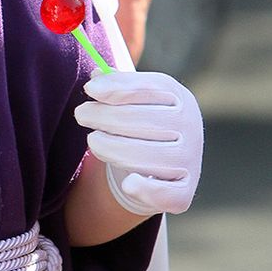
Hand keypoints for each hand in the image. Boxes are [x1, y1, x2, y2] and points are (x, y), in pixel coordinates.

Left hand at [74, 71, 201, 215]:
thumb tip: (96, 77)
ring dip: (113, 148)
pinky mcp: (184, 191)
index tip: (90, 89)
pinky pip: (166, 193)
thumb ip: (117, 86)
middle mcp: (191, 127)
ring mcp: (190, 160)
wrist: (163, 166)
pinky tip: (128, 182)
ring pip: (148, 155)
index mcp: (180, 98)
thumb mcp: (135, 99)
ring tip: (93, 140)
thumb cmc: (144, 123)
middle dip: (106, 116)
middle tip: (81, 114)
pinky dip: (147, 189)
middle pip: (145, 120)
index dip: (118, 87)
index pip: (150, 89)